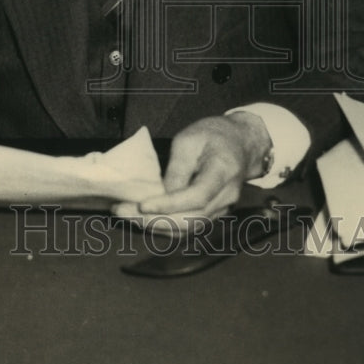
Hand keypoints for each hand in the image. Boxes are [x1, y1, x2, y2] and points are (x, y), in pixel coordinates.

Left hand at [112, 111, 270, 234]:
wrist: (241, 143)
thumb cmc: (214, 135)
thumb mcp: (190, 139)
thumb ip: (177, 167)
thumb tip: (161, 193)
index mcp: (223, 171)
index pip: (197, 196)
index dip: (169, 205)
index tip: (142, 205)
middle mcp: (226, 196)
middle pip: (191, 220)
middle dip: (153, 221)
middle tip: (121, 212)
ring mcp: (222, 209)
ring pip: (188, 229)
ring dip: (155, 227)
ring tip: (126, 216)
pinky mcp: (213, 214)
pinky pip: (189, 227)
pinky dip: (165, 227)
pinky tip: (143, 220)